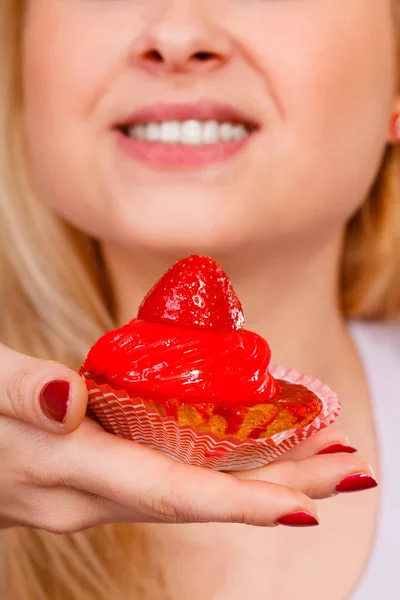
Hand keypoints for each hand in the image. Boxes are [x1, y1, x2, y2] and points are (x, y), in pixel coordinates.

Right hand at [0, 342, 374, 532]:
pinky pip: (172, 473)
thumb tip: (67, 397)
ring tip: (323, 453)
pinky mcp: (98, 473)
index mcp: (69, 472)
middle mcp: (93, 494)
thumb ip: (20, 395)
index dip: (237, 503)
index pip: (169, 493)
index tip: (306, 509)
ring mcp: (97, 489)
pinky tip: (251, 447)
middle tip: (353, 467)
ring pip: (194, 487)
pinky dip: (221, 465)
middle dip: (283, 487)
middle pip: (202, 496)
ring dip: (263, 475)